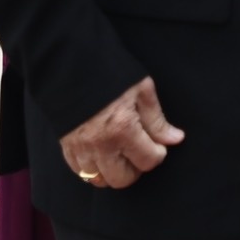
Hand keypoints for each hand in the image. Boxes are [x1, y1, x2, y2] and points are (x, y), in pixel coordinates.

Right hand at [59, 76, 184, 189]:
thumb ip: (156, 118)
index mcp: (122, 129)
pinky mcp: (65, 145)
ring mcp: (80, 147)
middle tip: (137, 149)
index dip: (158, 152)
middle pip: (123, 179)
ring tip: (117, 152)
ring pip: (100, 179)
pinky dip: (91, 166)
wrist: (67, 60)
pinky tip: (99, 151)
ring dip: (111, 170)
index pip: (149, 161)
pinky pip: (79, 171)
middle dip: (135, 167)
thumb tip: (175, 139)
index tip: (155, 141)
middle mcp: (100, 144)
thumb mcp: (140, 88)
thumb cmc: (107, 70)